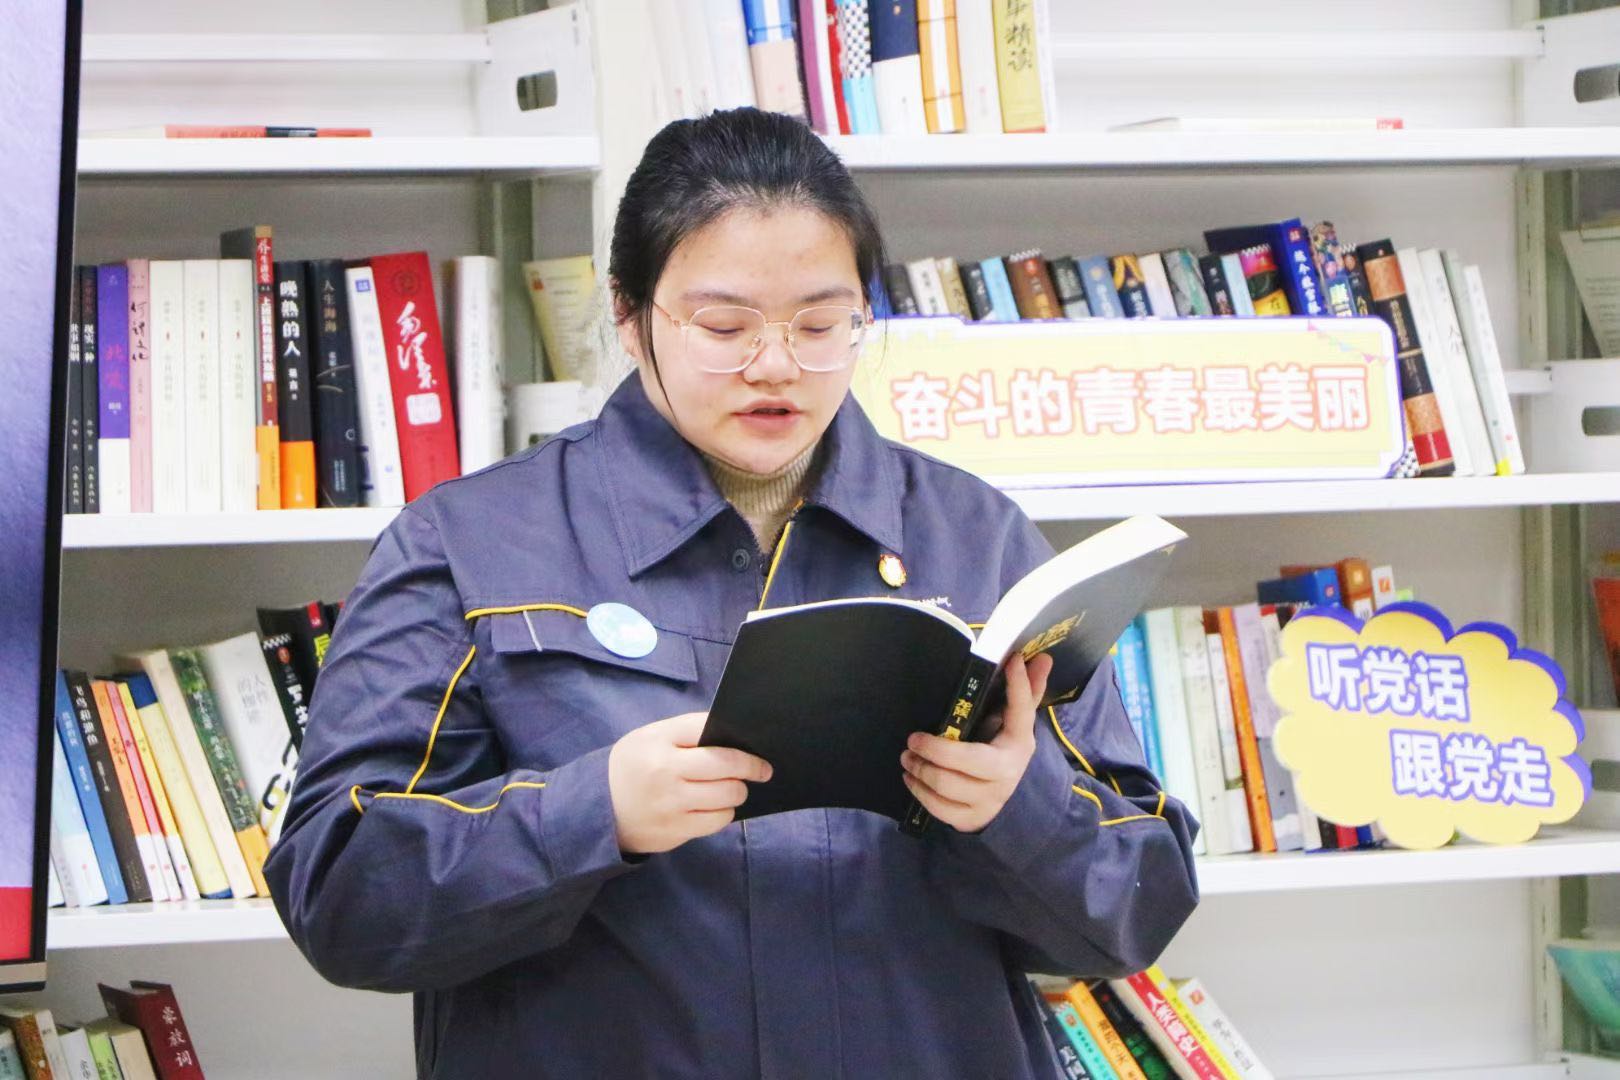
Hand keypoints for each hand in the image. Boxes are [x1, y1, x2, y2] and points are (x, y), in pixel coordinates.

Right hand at [608, 712, 772, 854]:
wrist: (596, 809)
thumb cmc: (633, 767)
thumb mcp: (649, 739)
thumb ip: (686, 734)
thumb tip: (733, 738)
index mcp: (658, 741)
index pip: (707, 730)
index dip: (737, 739)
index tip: (757, 747)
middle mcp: (665, 771)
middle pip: (726, 765)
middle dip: (751, 768)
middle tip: (762, 770)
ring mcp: (670, 804)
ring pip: (727, 796)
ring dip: (737, 792)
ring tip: (733, 789)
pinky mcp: (674, 830)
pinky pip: (716, 821)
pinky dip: (723, 813)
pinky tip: (716, 807)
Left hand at [901, 651, 1053, 832]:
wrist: (1013, 806)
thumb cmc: (1003, 754)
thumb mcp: (1015, 726)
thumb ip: (1026, 693)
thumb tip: (1041, 657)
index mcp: (1019, 743)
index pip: (1021, 710)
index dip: (1018, 685)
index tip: (1010, 661)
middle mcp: (1007, 772)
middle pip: (968, 759)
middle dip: (935, 748)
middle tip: (913, 739)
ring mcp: (990, 799)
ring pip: (947, 785)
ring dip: (921, 769)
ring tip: (907, 757)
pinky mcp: (971, 819)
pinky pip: (939, 808)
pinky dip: (920, 792)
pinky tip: (911, 778)